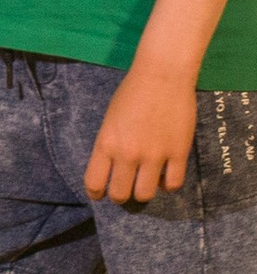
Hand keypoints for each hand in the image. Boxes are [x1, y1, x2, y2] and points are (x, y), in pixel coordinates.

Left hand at [85, 62, 197, 201]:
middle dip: (120, 196)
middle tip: (124, 191)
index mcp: (105, 143)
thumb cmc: (131, 93)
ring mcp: (154, 155)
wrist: (161, 77)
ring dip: (143, 193)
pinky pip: (173, 184)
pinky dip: (168, 186)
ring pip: (145, 194)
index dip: (95, 193)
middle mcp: (127, 154)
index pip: (94, 182)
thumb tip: (113, 168)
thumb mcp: (109, 120)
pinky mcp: (178, 153)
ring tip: (144, 185)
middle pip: (120, 194)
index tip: (99, 194)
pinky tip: (165, 177)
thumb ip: (110, 145)